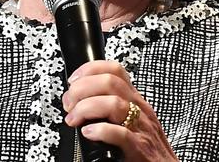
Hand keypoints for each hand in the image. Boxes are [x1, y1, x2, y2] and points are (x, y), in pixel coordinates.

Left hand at [62, 60, 178, 161]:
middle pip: (109, 82)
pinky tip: (88, 133)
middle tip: (70, 104)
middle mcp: (139, 109)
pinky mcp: (139, 149)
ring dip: (86, 108)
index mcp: (135, 100)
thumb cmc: (148, 148)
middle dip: (82, 89)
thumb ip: (113, 106)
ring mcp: (140, 128)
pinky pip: (120, 133)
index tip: (73, 81)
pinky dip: (100, 131)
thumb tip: (80, 101)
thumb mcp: (133, 118)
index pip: (114, 70)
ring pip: (114, 103)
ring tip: (74, 120)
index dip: (89, 70)